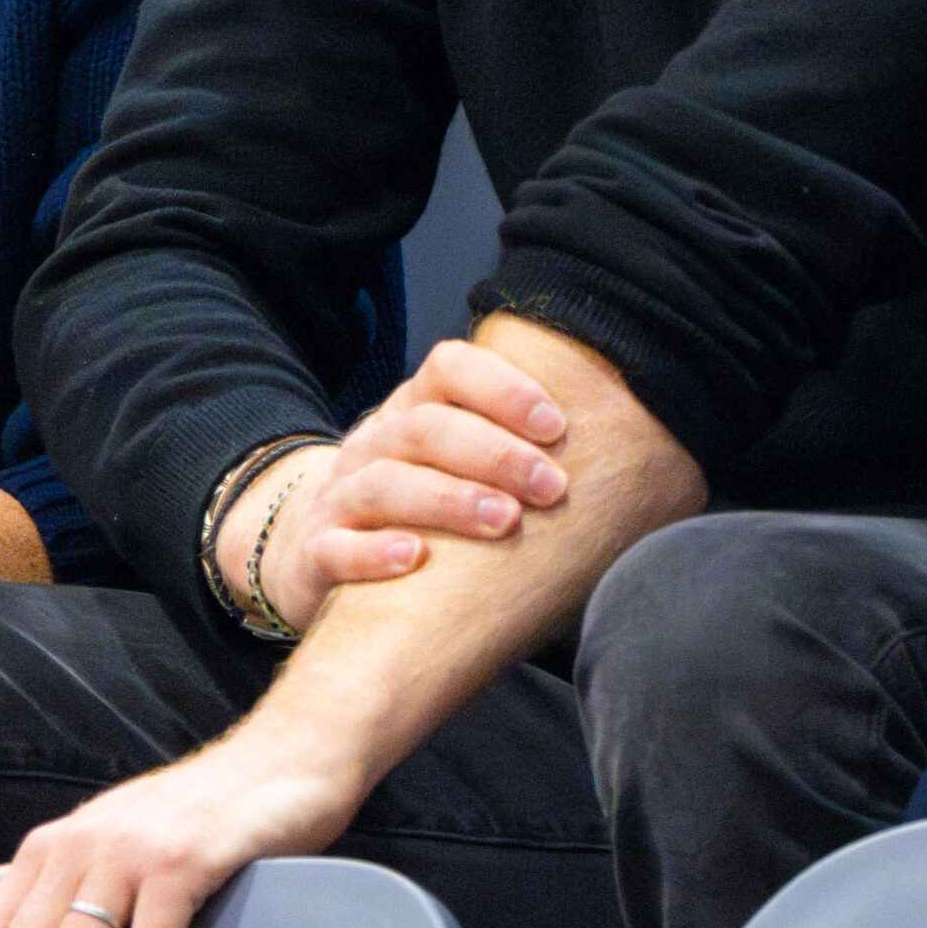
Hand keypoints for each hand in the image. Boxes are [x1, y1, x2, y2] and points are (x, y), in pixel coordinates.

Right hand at [238, 339, 570, 637]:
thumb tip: (620, 463)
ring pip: (385, 484)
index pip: (446, 368)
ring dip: (448, 499)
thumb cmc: (414, 506)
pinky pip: (338, 547)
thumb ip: (507, 453)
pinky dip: (375, 552)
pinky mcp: (316, 551)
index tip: (557, 426)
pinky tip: (415, 559)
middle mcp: (373, 443)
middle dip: (494, 453)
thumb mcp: (448, 463)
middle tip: (551, 487)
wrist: (306, 543)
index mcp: (411, 410)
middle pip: (425, 428)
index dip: (501, 388)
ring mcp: (339, 496)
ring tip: (504, 523)